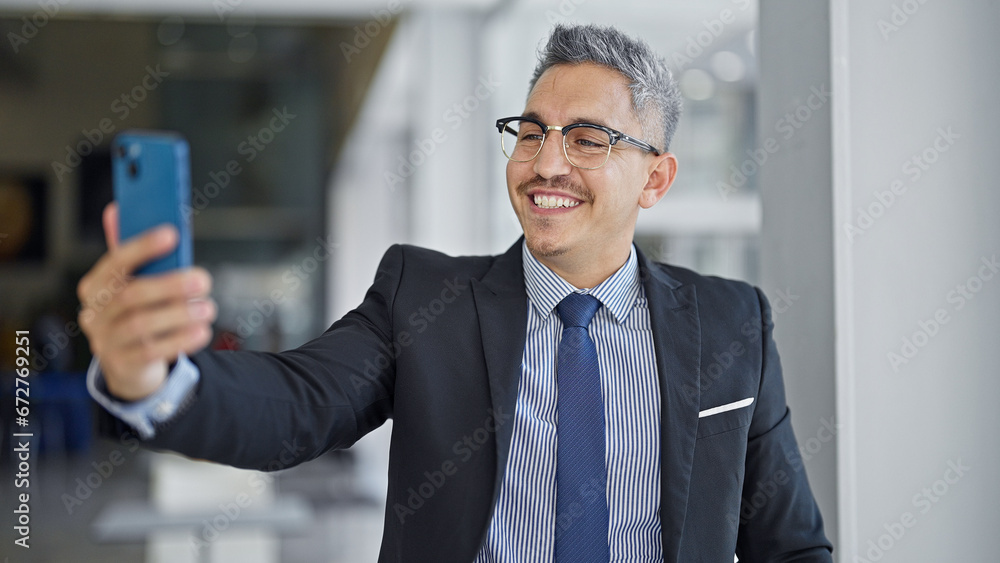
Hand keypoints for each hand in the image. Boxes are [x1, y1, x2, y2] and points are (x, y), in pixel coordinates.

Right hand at [77, 203, 215, 399]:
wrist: (129, 363)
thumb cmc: (136, 312)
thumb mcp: (132, 282)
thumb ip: (130, 250)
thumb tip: (117, 208)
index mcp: (96, 285)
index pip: (116, 261)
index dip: (143, 246)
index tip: (172, 234)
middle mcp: (96, 313)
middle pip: (131, 295)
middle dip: (171, 285)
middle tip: (203, 279)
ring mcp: (106, 341)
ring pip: (142, 325)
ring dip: (180, 314)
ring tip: (208, 308)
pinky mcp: (124, 365)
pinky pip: (152, 352)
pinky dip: (181, 340)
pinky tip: (202, 331)